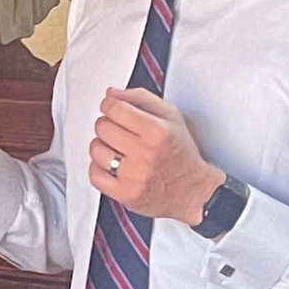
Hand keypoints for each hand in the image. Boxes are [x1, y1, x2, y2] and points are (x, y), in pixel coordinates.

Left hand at [87, 88, 221, 223]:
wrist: (193, 191)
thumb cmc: (181, 153)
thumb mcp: (171, 117)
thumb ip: (141, 98)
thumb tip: (112, 93)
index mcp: (156, 131)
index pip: (114, 108)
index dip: (110, 105)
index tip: (113, 109)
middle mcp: (145, 153)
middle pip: (102, 127)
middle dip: (108, 125)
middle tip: (119, 130)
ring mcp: (134, 176)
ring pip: (96, 150)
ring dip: (103, 147)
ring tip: (117, 149)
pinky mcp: (125, 194)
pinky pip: (95, 175)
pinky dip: (99, 169)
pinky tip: (113, 166)